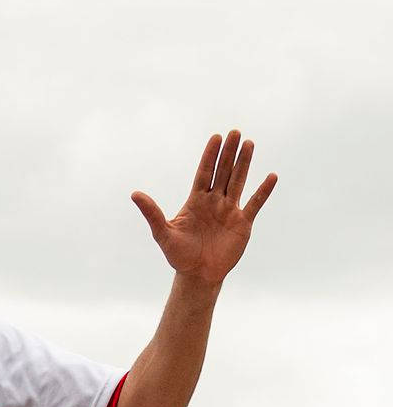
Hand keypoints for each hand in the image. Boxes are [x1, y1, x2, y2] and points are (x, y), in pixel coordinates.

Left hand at [131, 129, 277, 284]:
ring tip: (249, 143)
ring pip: (238, 181)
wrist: (197, 275)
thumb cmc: (178, 255)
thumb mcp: (162, 233)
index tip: (216, 137)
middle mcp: (213, 202)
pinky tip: (271, 176)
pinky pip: (254, 203)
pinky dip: (263, 191)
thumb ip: (152, 213)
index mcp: (195, 201)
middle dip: (228, 153)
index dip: (210, 156)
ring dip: (244, 163)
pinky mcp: (242, 223)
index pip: (204, 173)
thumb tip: (134, 194)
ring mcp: (229, 211)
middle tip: (235, 132)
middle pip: (222, 172)